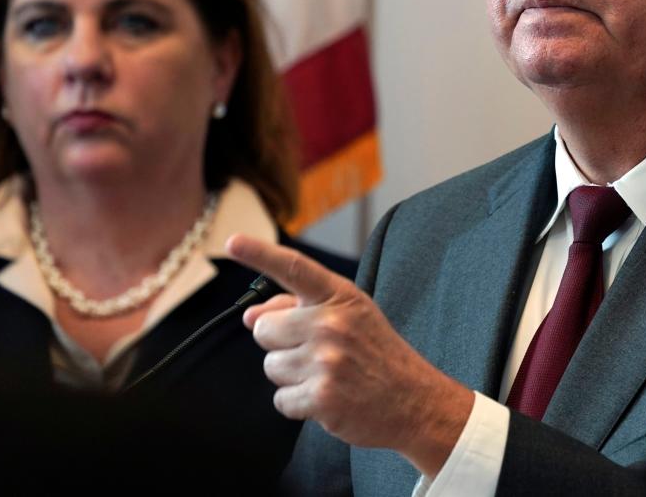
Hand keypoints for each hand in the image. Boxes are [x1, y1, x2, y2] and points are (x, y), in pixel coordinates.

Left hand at [225, 235, 473, 476]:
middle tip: (315, 352)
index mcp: (341, 297)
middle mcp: (332, 324)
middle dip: (280, 343)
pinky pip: (281, 399)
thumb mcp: (351, 316)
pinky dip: (298, 402)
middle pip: (264, 330)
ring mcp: (327, 361)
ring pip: (270, 366)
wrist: (413, 399)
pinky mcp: (322, 397)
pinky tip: (325, 396)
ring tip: (325, 374)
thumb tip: (250, 315)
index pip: (295, 268)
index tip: (232, 242)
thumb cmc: (377, 353)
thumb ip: (300, 308)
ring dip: (291, 375)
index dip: (260, 254)